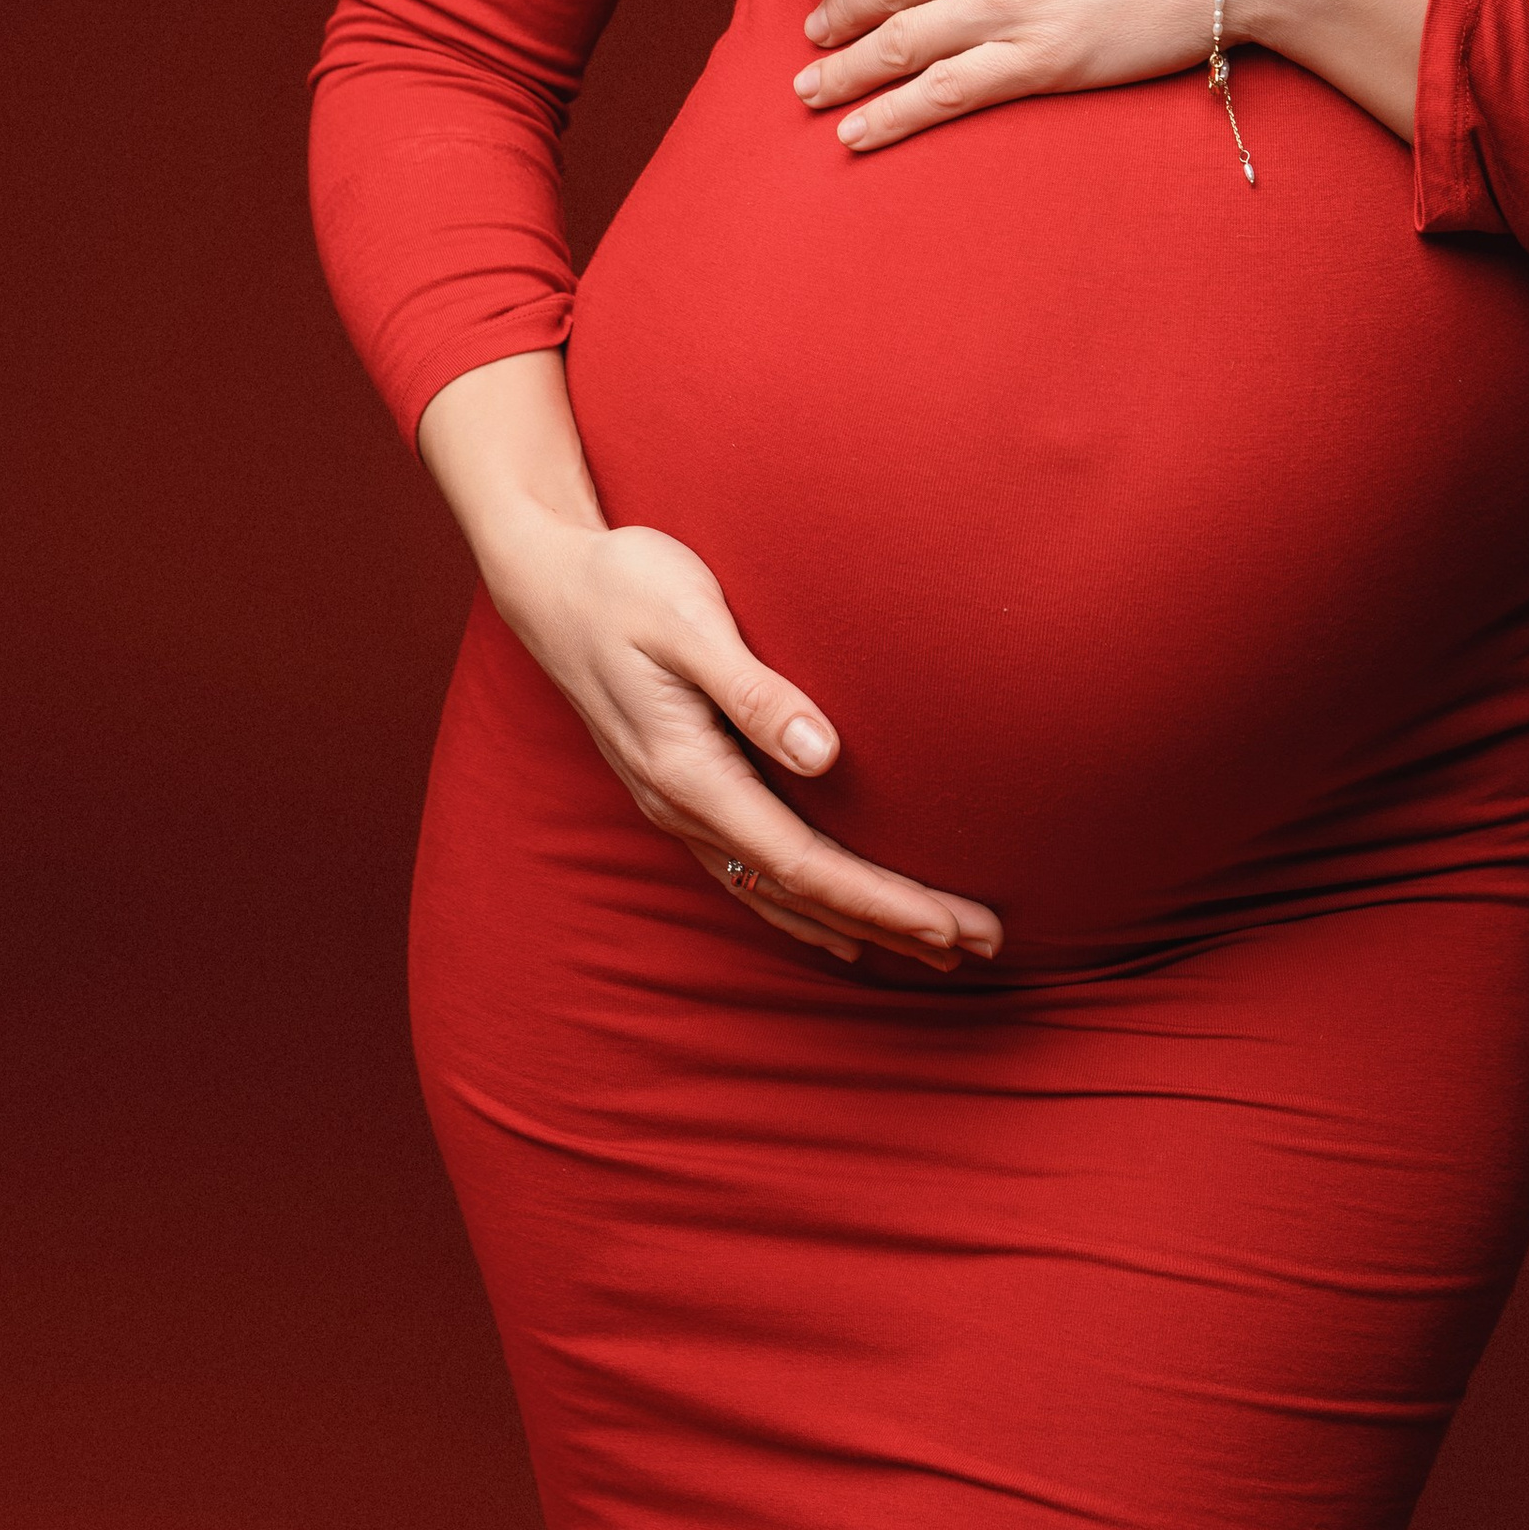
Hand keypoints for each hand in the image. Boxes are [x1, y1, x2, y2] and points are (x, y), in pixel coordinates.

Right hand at [482, 508, 1003, 975]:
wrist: (547, 583)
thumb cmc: (623, 586)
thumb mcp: (688, 622)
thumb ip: (753, 690)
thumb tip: (825, 754)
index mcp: (689, 772)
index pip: (804, 862)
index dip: (881, 901)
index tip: (951, 926)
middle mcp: (682, 806)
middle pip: (801, 892)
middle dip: (891, 923)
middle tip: (981, 944)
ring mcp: (678, 805)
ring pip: (777, 892)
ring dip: (858, 921)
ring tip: (934, 945)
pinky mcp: (682, 788)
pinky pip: (752, 872)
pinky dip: (805, 906)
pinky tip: (837, 922)